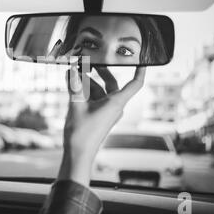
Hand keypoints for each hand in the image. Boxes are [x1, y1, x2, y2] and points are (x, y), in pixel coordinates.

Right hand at [57, 65, 145, 186]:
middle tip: (90, 61)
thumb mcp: (76, 106)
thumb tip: (72, 70)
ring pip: (100, 90)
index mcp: (115, 103)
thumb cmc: (82, 134)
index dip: (140, 71)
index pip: (134, 84)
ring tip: (73, 73)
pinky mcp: (99, 115)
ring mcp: (106, 111)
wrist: (79, 154)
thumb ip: (74, 86)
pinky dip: (85, 91)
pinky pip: (94, 98)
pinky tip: (73, 85)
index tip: (141, 59)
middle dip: (101, 72)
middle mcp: (114, 106)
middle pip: (112, 83)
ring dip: (88, 82)